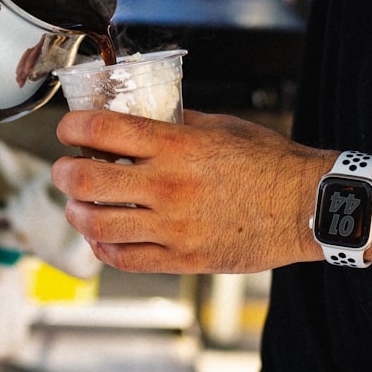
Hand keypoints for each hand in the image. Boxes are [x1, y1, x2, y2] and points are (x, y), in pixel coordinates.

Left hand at [51, 109, 329, 273]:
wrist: (307, 206)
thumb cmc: (269, 162)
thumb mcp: (220, 125)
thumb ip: (176, 121)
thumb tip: (140, 113)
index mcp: (177, 145)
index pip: (101, 129)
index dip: (72, 127)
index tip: (68, 129)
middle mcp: (168, 185)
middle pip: (85, 180)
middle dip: (63, 171)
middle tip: (65, 168)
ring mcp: (173, 226)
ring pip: (97, 223)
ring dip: (76, 211)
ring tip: (78, 204)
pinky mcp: (183, 258)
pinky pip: (124, 258)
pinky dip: (103, 246)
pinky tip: (102, 235)